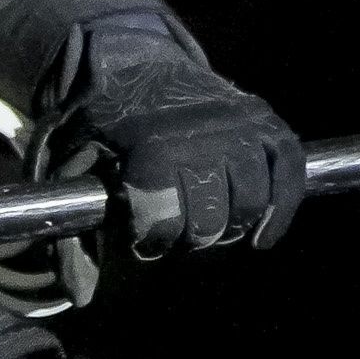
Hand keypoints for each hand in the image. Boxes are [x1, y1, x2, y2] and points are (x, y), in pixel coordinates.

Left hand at [55, 32, 310, 254]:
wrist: (132, 60)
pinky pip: (288, 170)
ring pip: (252, 201)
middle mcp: (203, 135)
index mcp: (152, 147)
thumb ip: (73, 234)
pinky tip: (264, 236)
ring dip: (232, 227)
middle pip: (211, 219)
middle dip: (192, 238)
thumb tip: (80, 298)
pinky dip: (283, 207)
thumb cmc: (101, 125)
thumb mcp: (70, 170)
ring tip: (212, 227)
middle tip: (178, 234)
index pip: (164, 222)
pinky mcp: (263, 118)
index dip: (151, 241)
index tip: (142, 239)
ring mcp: (239, 124)